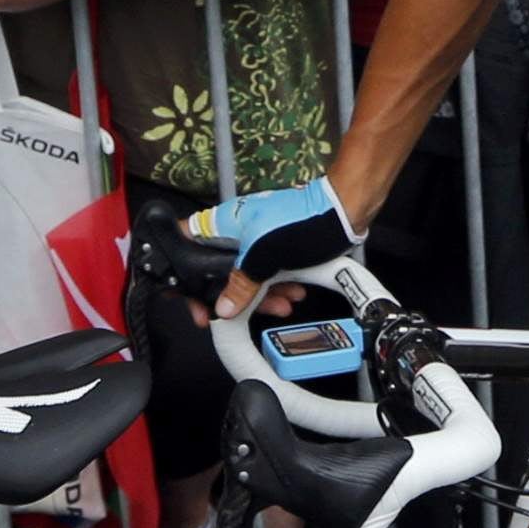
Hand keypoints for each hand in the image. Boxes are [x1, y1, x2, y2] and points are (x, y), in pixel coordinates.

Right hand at [188, 176, 359, 317]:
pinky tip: (290, 296)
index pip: (186, 244)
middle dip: (230, 293)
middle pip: (218, 267)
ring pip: (247, 273)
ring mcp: (258, 237)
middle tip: (232, 315)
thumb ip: (240, 284)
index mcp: (224, 222)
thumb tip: (223, 307)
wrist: (344, 212)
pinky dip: (277, 286)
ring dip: (260, 294)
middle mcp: (237, 228)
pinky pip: (269, 272)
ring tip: (278, 306)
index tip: (191, 299)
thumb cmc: (305, 221)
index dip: (184, 273)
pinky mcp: (279, 246)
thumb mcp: (265, 258)